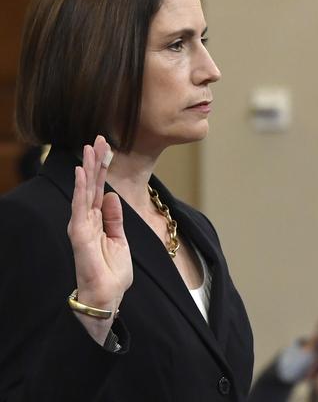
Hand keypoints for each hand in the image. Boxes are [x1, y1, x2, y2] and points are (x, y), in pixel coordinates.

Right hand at [67, 135, 132, 343]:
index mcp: (97, 220)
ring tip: (90, 147)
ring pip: (84, 191)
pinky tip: (82, 172)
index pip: (99, 188)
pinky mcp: (80, 234)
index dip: (102, 168)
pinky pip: (80, 207)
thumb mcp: (120, 239)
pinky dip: (80, 189)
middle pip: (91, 185)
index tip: (107, 148)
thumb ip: (114, 218)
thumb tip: (110, 196)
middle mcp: (87, 220)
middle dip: (96, 161)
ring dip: (88, 168)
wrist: (108, 296)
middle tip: (99, 138)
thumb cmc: (112, 271)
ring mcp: (82, 226)